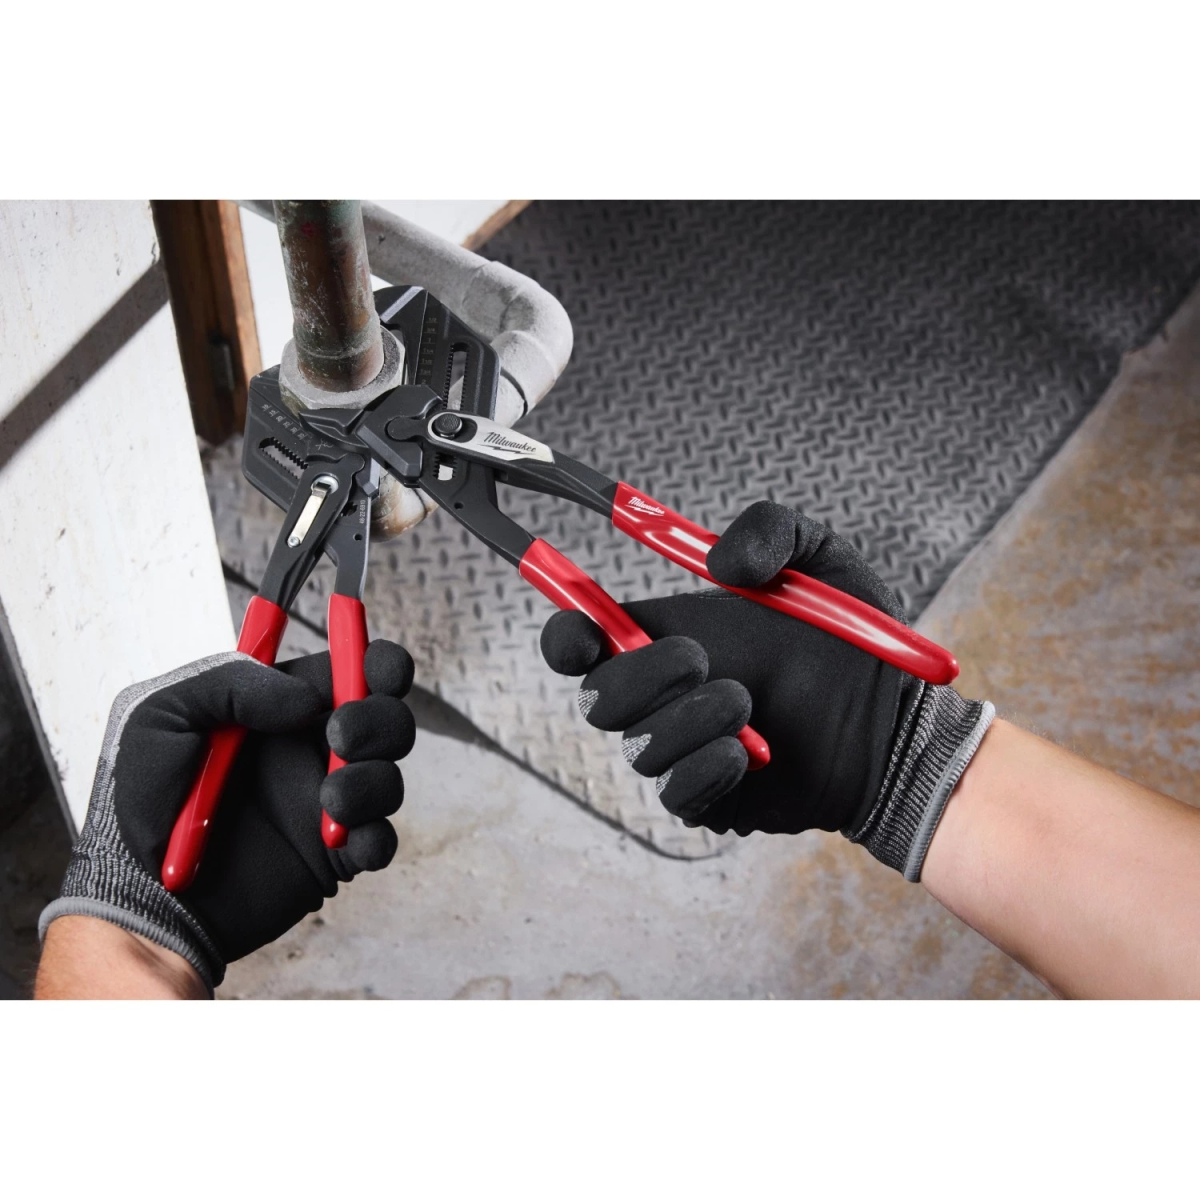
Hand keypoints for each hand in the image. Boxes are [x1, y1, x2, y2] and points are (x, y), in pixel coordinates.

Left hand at [39, 640, 415, 990]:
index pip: (348, 668)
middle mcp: (310, 751)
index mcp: (279, 708)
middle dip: (379, 720)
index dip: (377, 662)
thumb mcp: (161, 715)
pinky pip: (381, 841)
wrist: (141, 899)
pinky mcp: (332, 857)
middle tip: (338, 737)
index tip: (376, 669)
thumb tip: (307, 699)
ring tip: (328, 798)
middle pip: (386, 718)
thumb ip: (231, 683)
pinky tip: (339, 840)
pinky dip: (373, 838)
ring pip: (389, 777)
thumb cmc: (139, 804)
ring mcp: (325, 804)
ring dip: (371, 781)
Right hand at [541, 502, 992, 877]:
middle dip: (638, 675)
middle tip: (698, 658)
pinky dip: (707, 768)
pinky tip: (754, 755)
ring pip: (637, 748)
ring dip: (688, 719)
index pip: (581, 642)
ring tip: (747, 703)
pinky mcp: (711, 801)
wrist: (895, 724)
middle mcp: (664, 698)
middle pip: (596, 698)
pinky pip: (675, 795)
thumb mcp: (821, 561)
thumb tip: (715, 559)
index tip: (583, 627)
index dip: (564, 635)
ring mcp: (684, 752)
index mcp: (668, 639)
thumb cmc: (852, 646)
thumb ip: (770, 530)